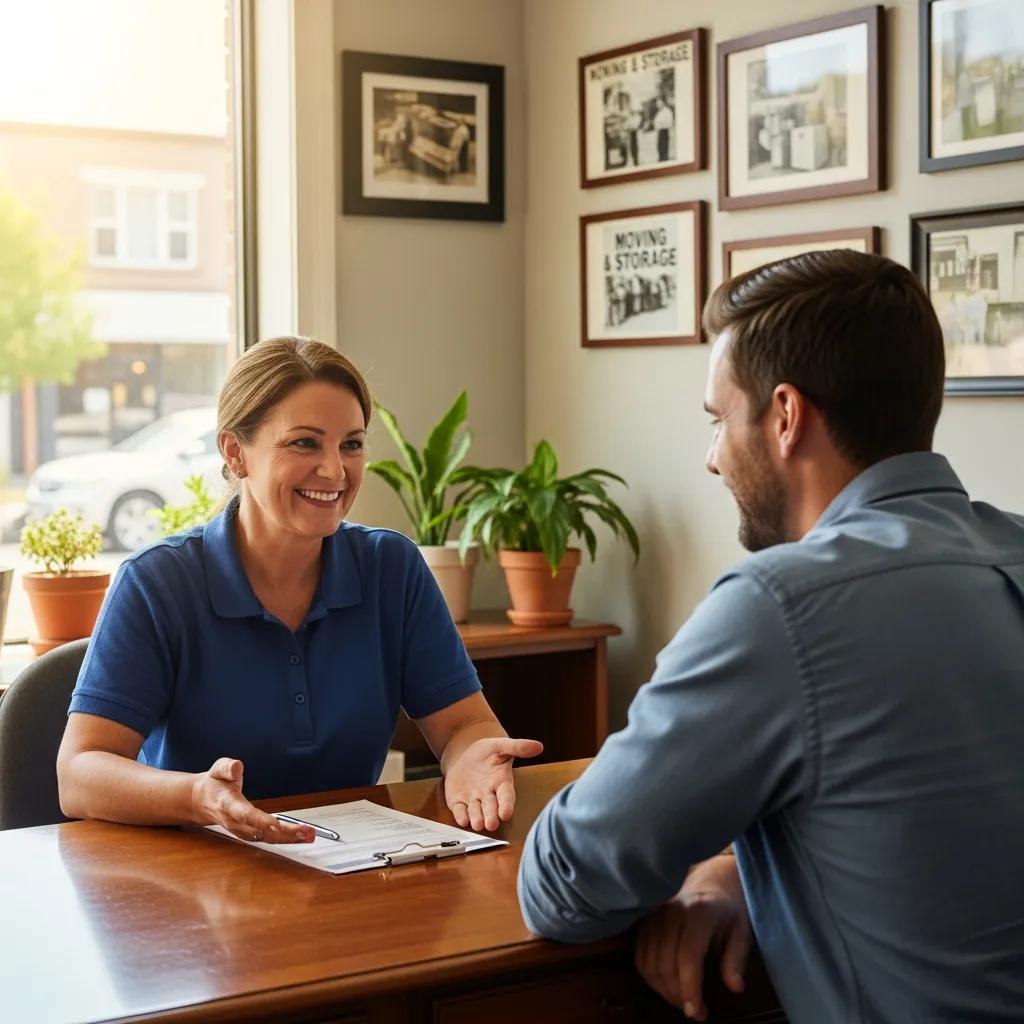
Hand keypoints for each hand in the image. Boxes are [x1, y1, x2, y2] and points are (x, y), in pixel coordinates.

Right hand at [191, 757, 313, 843]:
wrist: (202, 800)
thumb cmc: (214, 783)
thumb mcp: (217, 769)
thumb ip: (227, 768)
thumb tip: (237, 767)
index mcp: (228, 805)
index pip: (245, 815)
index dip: (261, 821)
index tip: (276, 824)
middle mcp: (236, 822)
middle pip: (261, 831)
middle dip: (285, 833)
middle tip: (306, 831)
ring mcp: (243, 831)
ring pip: (267, 838)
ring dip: (289, 838)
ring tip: (309, 835)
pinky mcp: (250, 834)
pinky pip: (269, 839)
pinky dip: (286, 839)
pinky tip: (302, 837)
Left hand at [444, 737, 542, 831]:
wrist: (464, 754)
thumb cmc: (486, 752)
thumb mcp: (501, 746)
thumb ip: (518, 747)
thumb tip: (538, 746)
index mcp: (501, 782)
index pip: (506, 796)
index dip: (506, 805)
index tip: (506, 814)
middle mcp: (488, 795)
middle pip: (491, 808)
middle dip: (491, 817)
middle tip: (492, 824)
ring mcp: (473, 800)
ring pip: (476, 812)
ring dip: (477, 819)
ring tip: (478, 824)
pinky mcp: (458, 802)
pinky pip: (459, 810)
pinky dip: (460, 816)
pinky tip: (462, 820)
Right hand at [635, 854, 750, 1020]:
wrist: (710, 876)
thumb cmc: (728, 905)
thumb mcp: (741, 929)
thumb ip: (736, 958)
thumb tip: (735, 987)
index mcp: (699, 912)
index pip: (688, 956)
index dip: (689, 987)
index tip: (697, 1012)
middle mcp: (671, 911)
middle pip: (665, 963)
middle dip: (678, 995)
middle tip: (696, 1011)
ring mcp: (654, 914)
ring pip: (649, 963)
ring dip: (663, 990)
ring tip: (683, 999)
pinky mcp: (644, 919)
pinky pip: (640, 955)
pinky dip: (651, 977)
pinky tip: (667, 984)